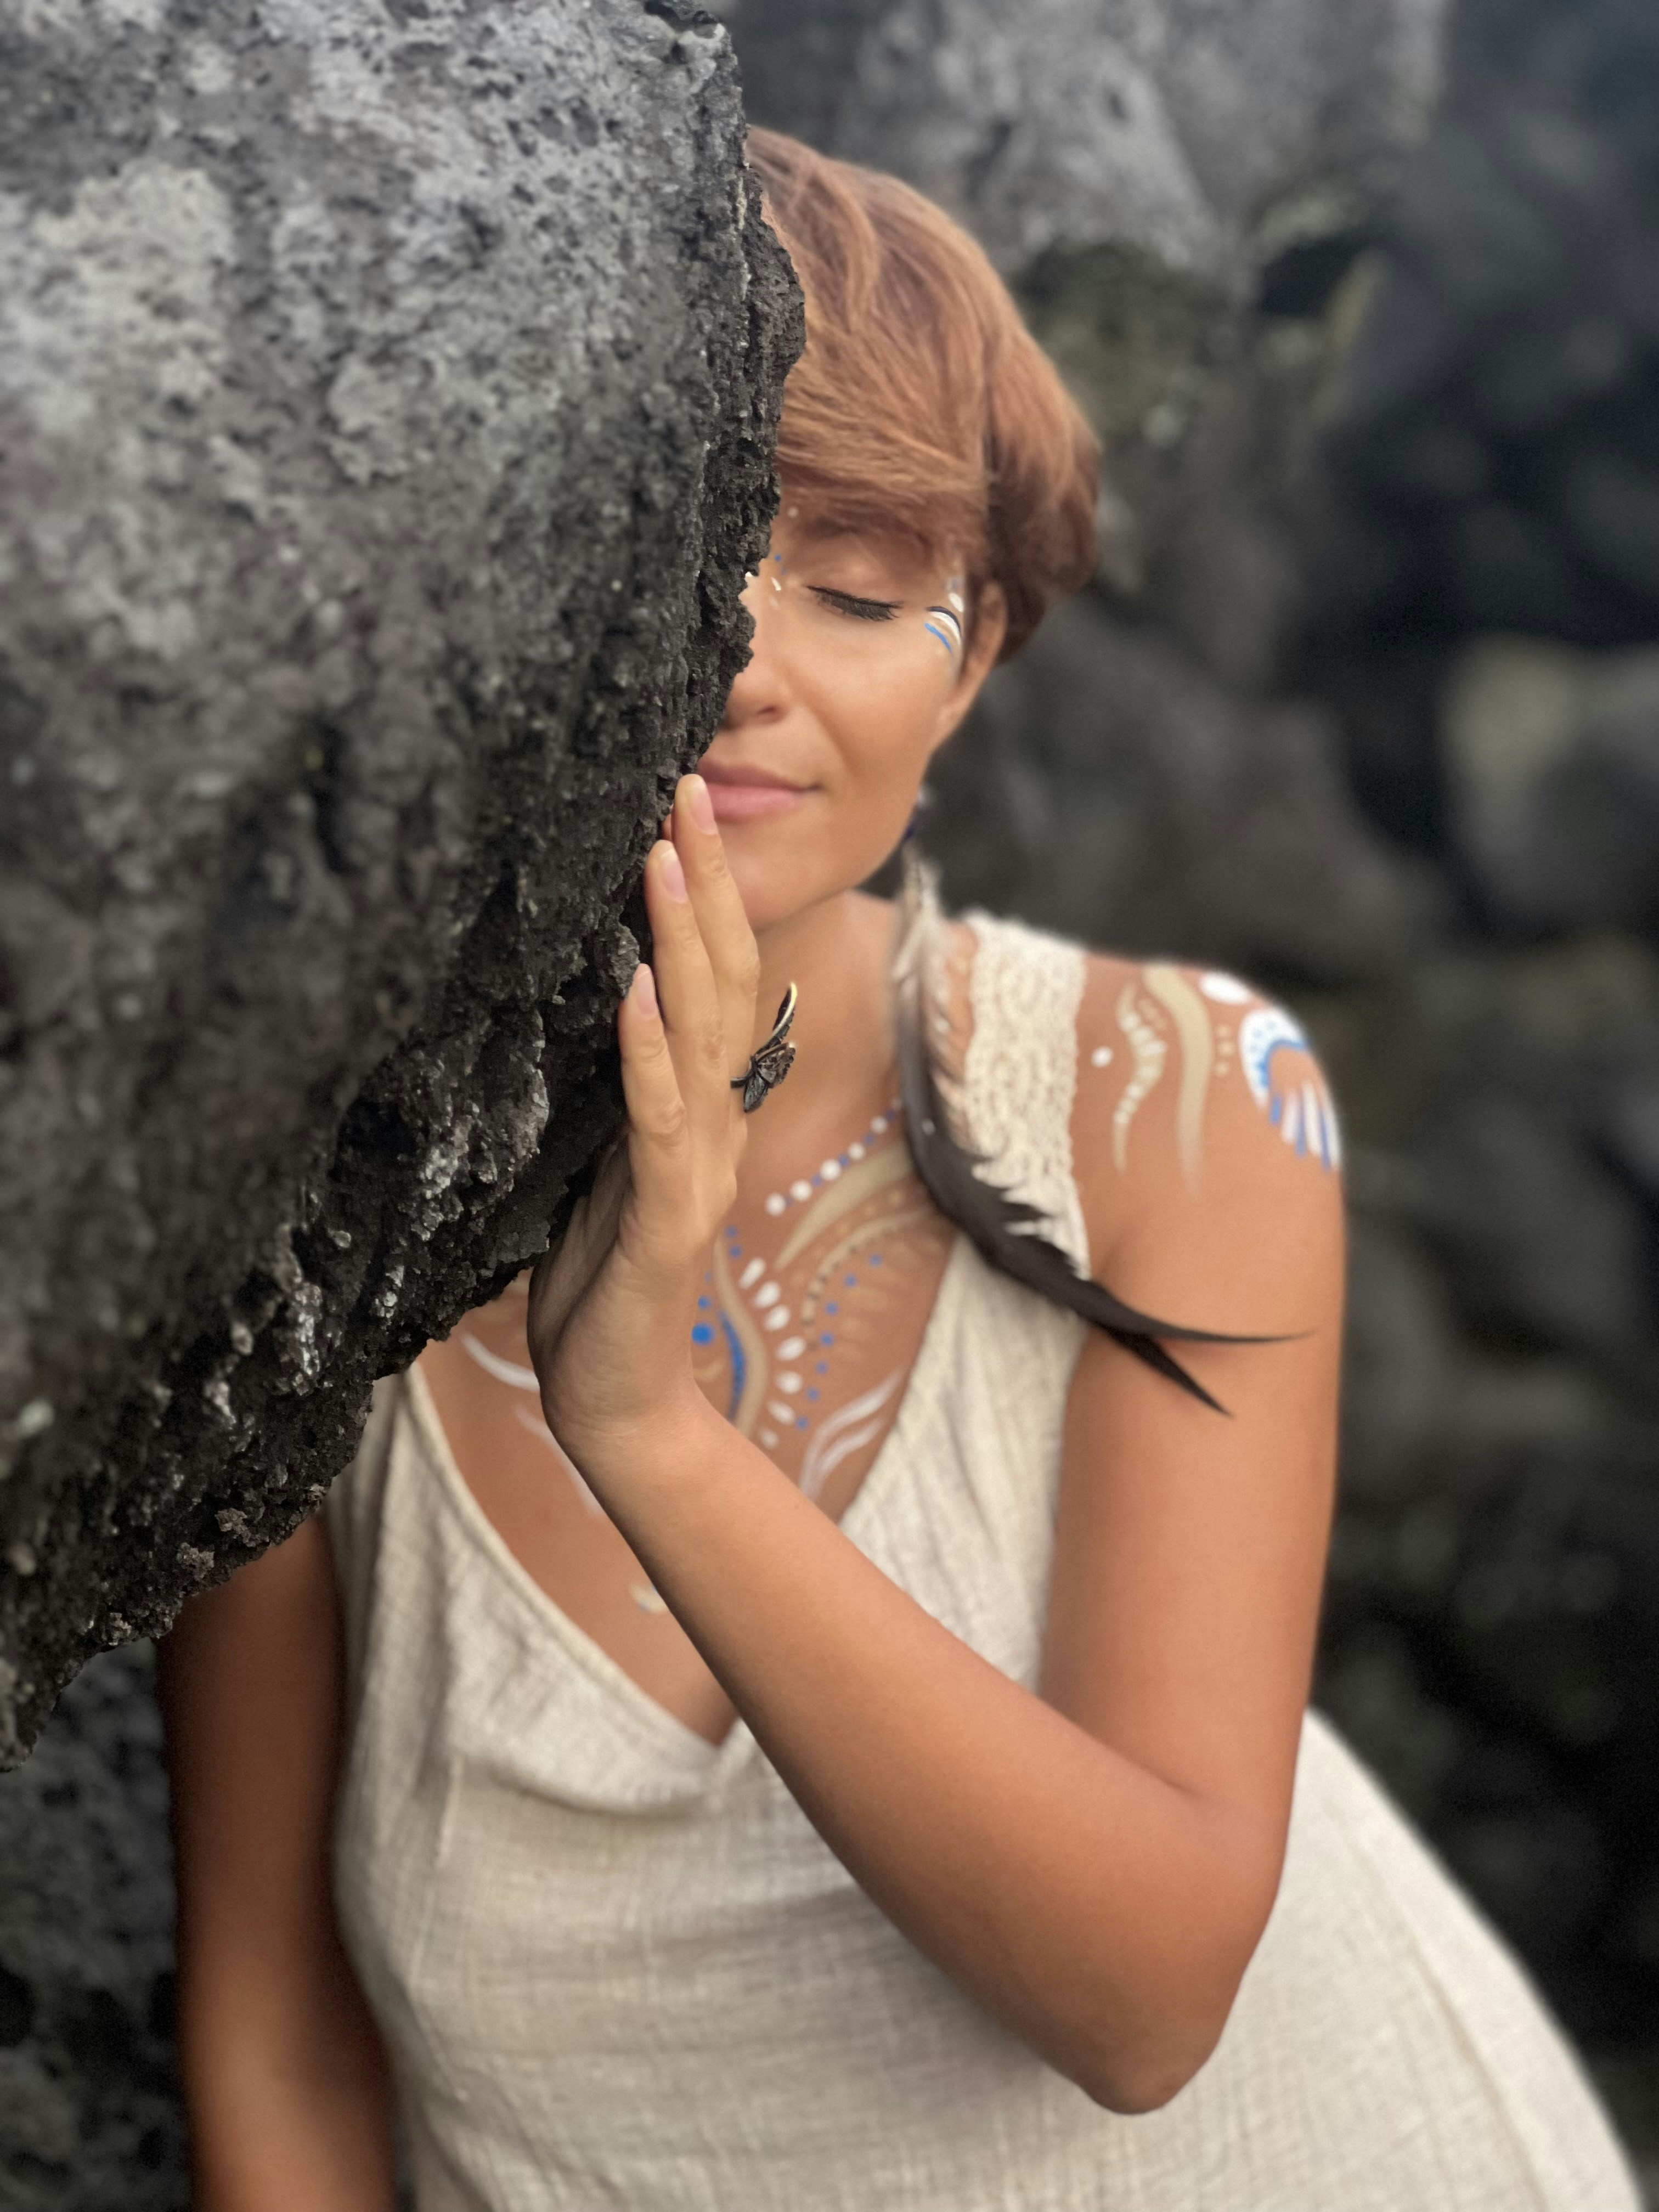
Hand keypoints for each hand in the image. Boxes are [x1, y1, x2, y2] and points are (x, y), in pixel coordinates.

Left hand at [527, 773, 762, 1477]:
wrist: (616, 1399)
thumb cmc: (595, 1283)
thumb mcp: (599, 1164)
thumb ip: (614, 1093)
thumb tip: (585, 1005)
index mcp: (700, 1107)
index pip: (715, 981)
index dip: (706, 894)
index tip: (679, 810)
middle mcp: (716, 1122)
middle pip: (727, 980)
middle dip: (706, 881)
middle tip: (682, 788)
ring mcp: (701, 1167)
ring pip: (702, 1030)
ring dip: (682, 937)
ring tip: (663, 853)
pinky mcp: (672, 1217)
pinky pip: (659, 1117)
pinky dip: (645, 1048)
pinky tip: (629, 987)